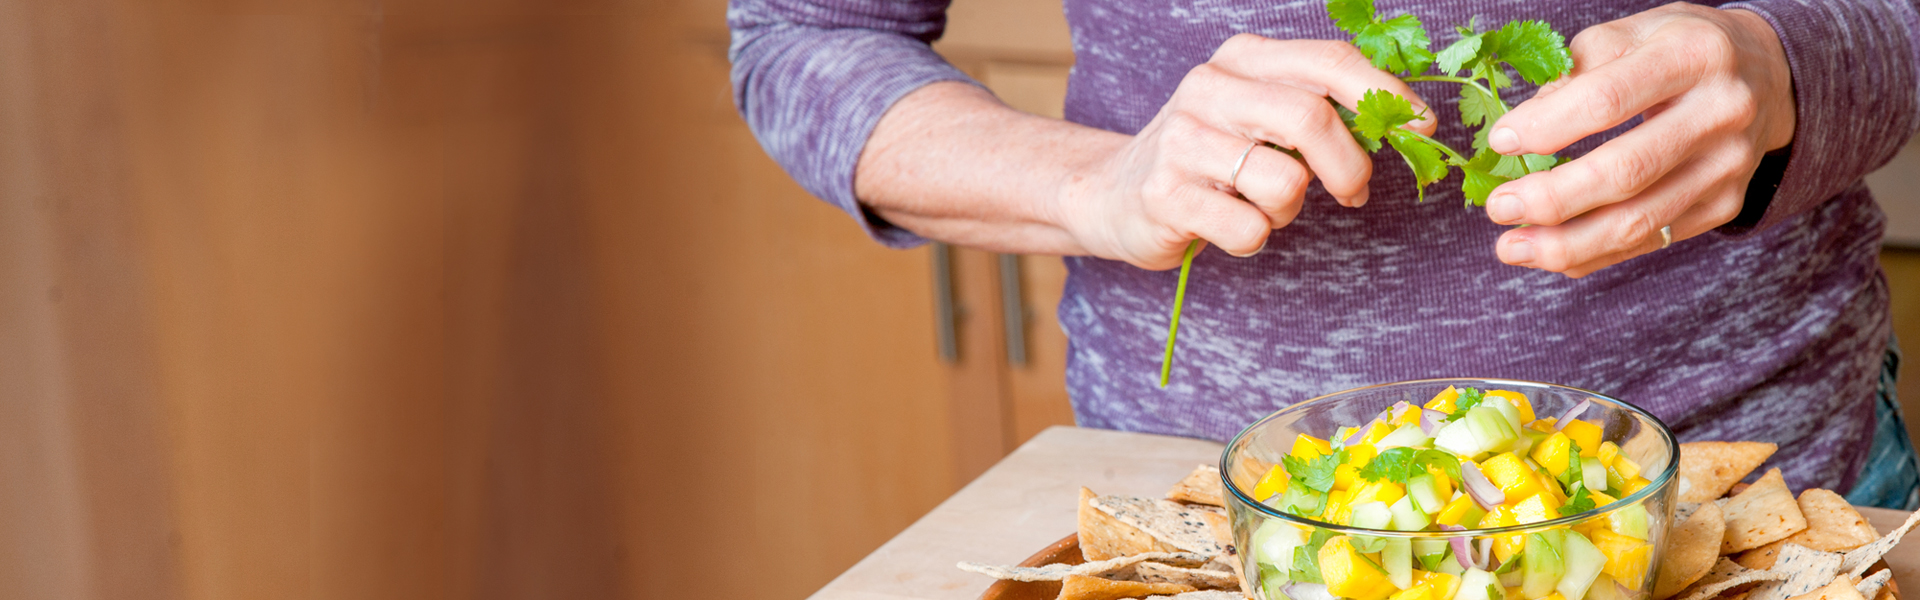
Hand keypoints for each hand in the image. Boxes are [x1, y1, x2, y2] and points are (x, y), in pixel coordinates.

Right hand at [1050, 34, 1434, 269]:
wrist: (1111, 193)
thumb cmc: (1206, 156)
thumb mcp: (1256, 111)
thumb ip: (1316, 106)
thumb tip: (1404, 122)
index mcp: (1241, 59)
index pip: (1329, 61)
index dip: (1385, 94)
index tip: (1421, 128)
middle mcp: (1208, 88)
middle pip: (1311, 118)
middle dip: (1350, 167)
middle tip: (1354, 194)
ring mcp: (1181, 141)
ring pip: (1283, 182)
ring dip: (1290, 210)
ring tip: (1262, 206)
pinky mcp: (1165, 195)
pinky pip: (1249, 227)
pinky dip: (1253, 238)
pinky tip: (1227, 225)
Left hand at [1480, 4, 1794, 276]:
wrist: (1765, 75)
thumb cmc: (1677, 49)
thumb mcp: (1633, 32)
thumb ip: (1577, 71)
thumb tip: (1525, 127)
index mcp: (1693, 55)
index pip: (1609, 99)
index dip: (1548, 126)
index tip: (1500, 141)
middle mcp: (1721, 112)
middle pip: (1626, 171)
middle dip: (1552, 198)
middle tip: (1498, 207)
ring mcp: (1727, 166)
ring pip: (1640, 221)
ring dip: (1566, 244)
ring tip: (1510, 247)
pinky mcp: (1724, 204)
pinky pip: (1651, 241)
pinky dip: (1595, 254)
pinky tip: (1552, 255)